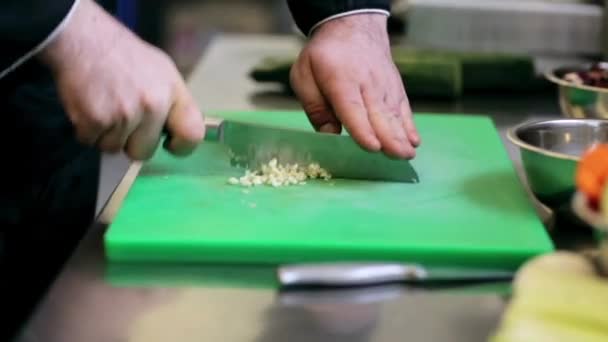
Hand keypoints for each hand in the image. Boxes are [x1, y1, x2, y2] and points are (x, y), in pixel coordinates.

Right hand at [39, 0, 204, 159]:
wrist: (82, 38)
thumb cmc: (125, 56)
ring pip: (115, 148)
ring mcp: (124, 114)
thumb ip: (172, 103)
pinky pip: (92, 142)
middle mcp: (153, 104)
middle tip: (124, 119)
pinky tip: (90, 106)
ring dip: (107, 135)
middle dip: (132, 142)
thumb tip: (176, 133)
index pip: (192, 134)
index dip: (181, 146)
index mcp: (173, 91)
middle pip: (144, 152)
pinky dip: (87, 130)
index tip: (170, 144)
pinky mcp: (95, 120)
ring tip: (105, 107)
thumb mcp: (162, 71)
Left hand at [290, 13, 419, 158]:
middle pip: (379, 114)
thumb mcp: (304, 75)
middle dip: (389, 137)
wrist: (351, 27)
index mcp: (341, 81)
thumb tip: (330, 135)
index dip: (363, 129)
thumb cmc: (324, 57)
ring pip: (394, 114)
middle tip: (397, 156)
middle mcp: (367, 84)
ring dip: (402, 136)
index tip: (373, 146)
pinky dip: (409, 125)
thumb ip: (315, 107)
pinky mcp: (395, 89)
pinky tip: (414, 141)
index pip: (353, 107)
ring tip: (407, 155)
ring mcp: (385, 86)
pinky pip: (403, 109)